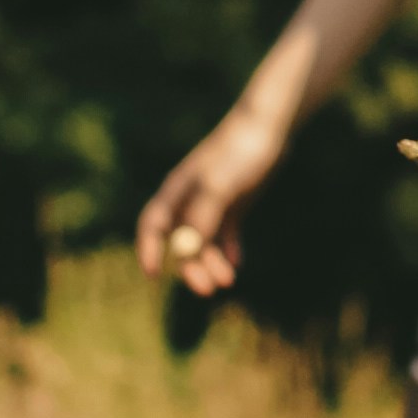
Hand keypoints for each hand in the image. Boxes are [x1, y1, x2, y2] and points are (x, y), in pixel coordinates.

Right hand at [134, 107, 285, 293]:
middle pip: (181, 241)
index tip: (152, 275)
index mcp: (177, 191)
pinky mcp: (233, 204)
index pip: (152, 225)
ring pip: (205, 242)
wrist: (269, 127)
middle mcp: (190, 199)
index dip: (148, 249)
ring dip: (212, 262)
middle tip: (207, 289)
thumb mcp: (220, 185)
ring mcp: (212, 202)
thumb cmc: (239, 152)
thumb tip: (186, 250)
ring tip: (229, 279)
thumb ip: (203, 215)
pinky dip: (229, 250)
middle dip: (191, 266)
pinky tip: (237, 262)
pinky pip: (225, 234)